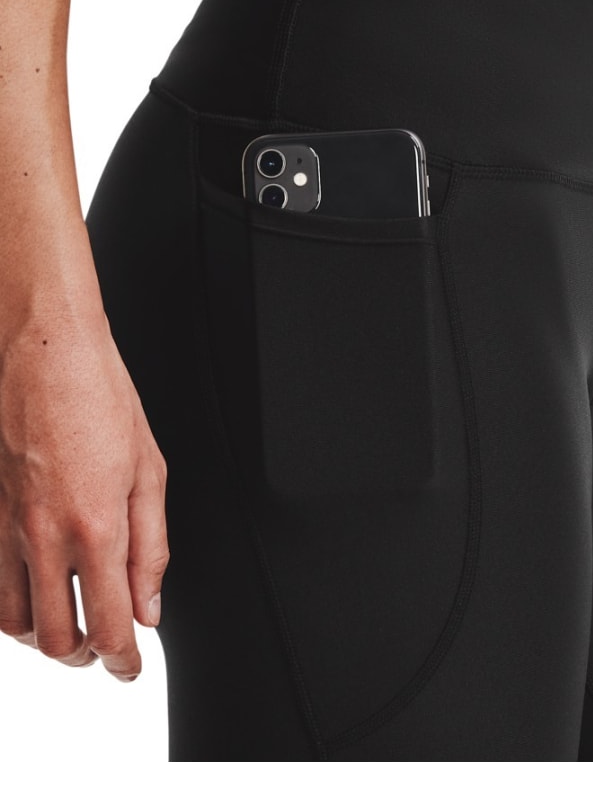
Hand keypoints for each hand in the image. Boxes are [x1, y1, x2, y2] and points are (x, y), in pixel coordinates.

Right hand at [0, 309, 168, 679]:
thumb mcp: (148, 468)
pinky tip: (35, 594)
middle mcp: (44, 536)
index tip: (131, 668)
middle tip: (106, 648)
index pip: (110, 625)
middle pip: (56, 639)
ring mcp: (5, 528)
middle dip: (87, 656)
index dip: (124, 661)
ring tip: (72, 624)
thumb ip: (152, 546)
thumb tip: (149, 605)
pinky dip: (13, 608)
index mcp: (96, 526)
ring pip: (14, 624)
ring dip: (46, 637)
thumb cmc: (99, 396)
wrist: (43, 351)